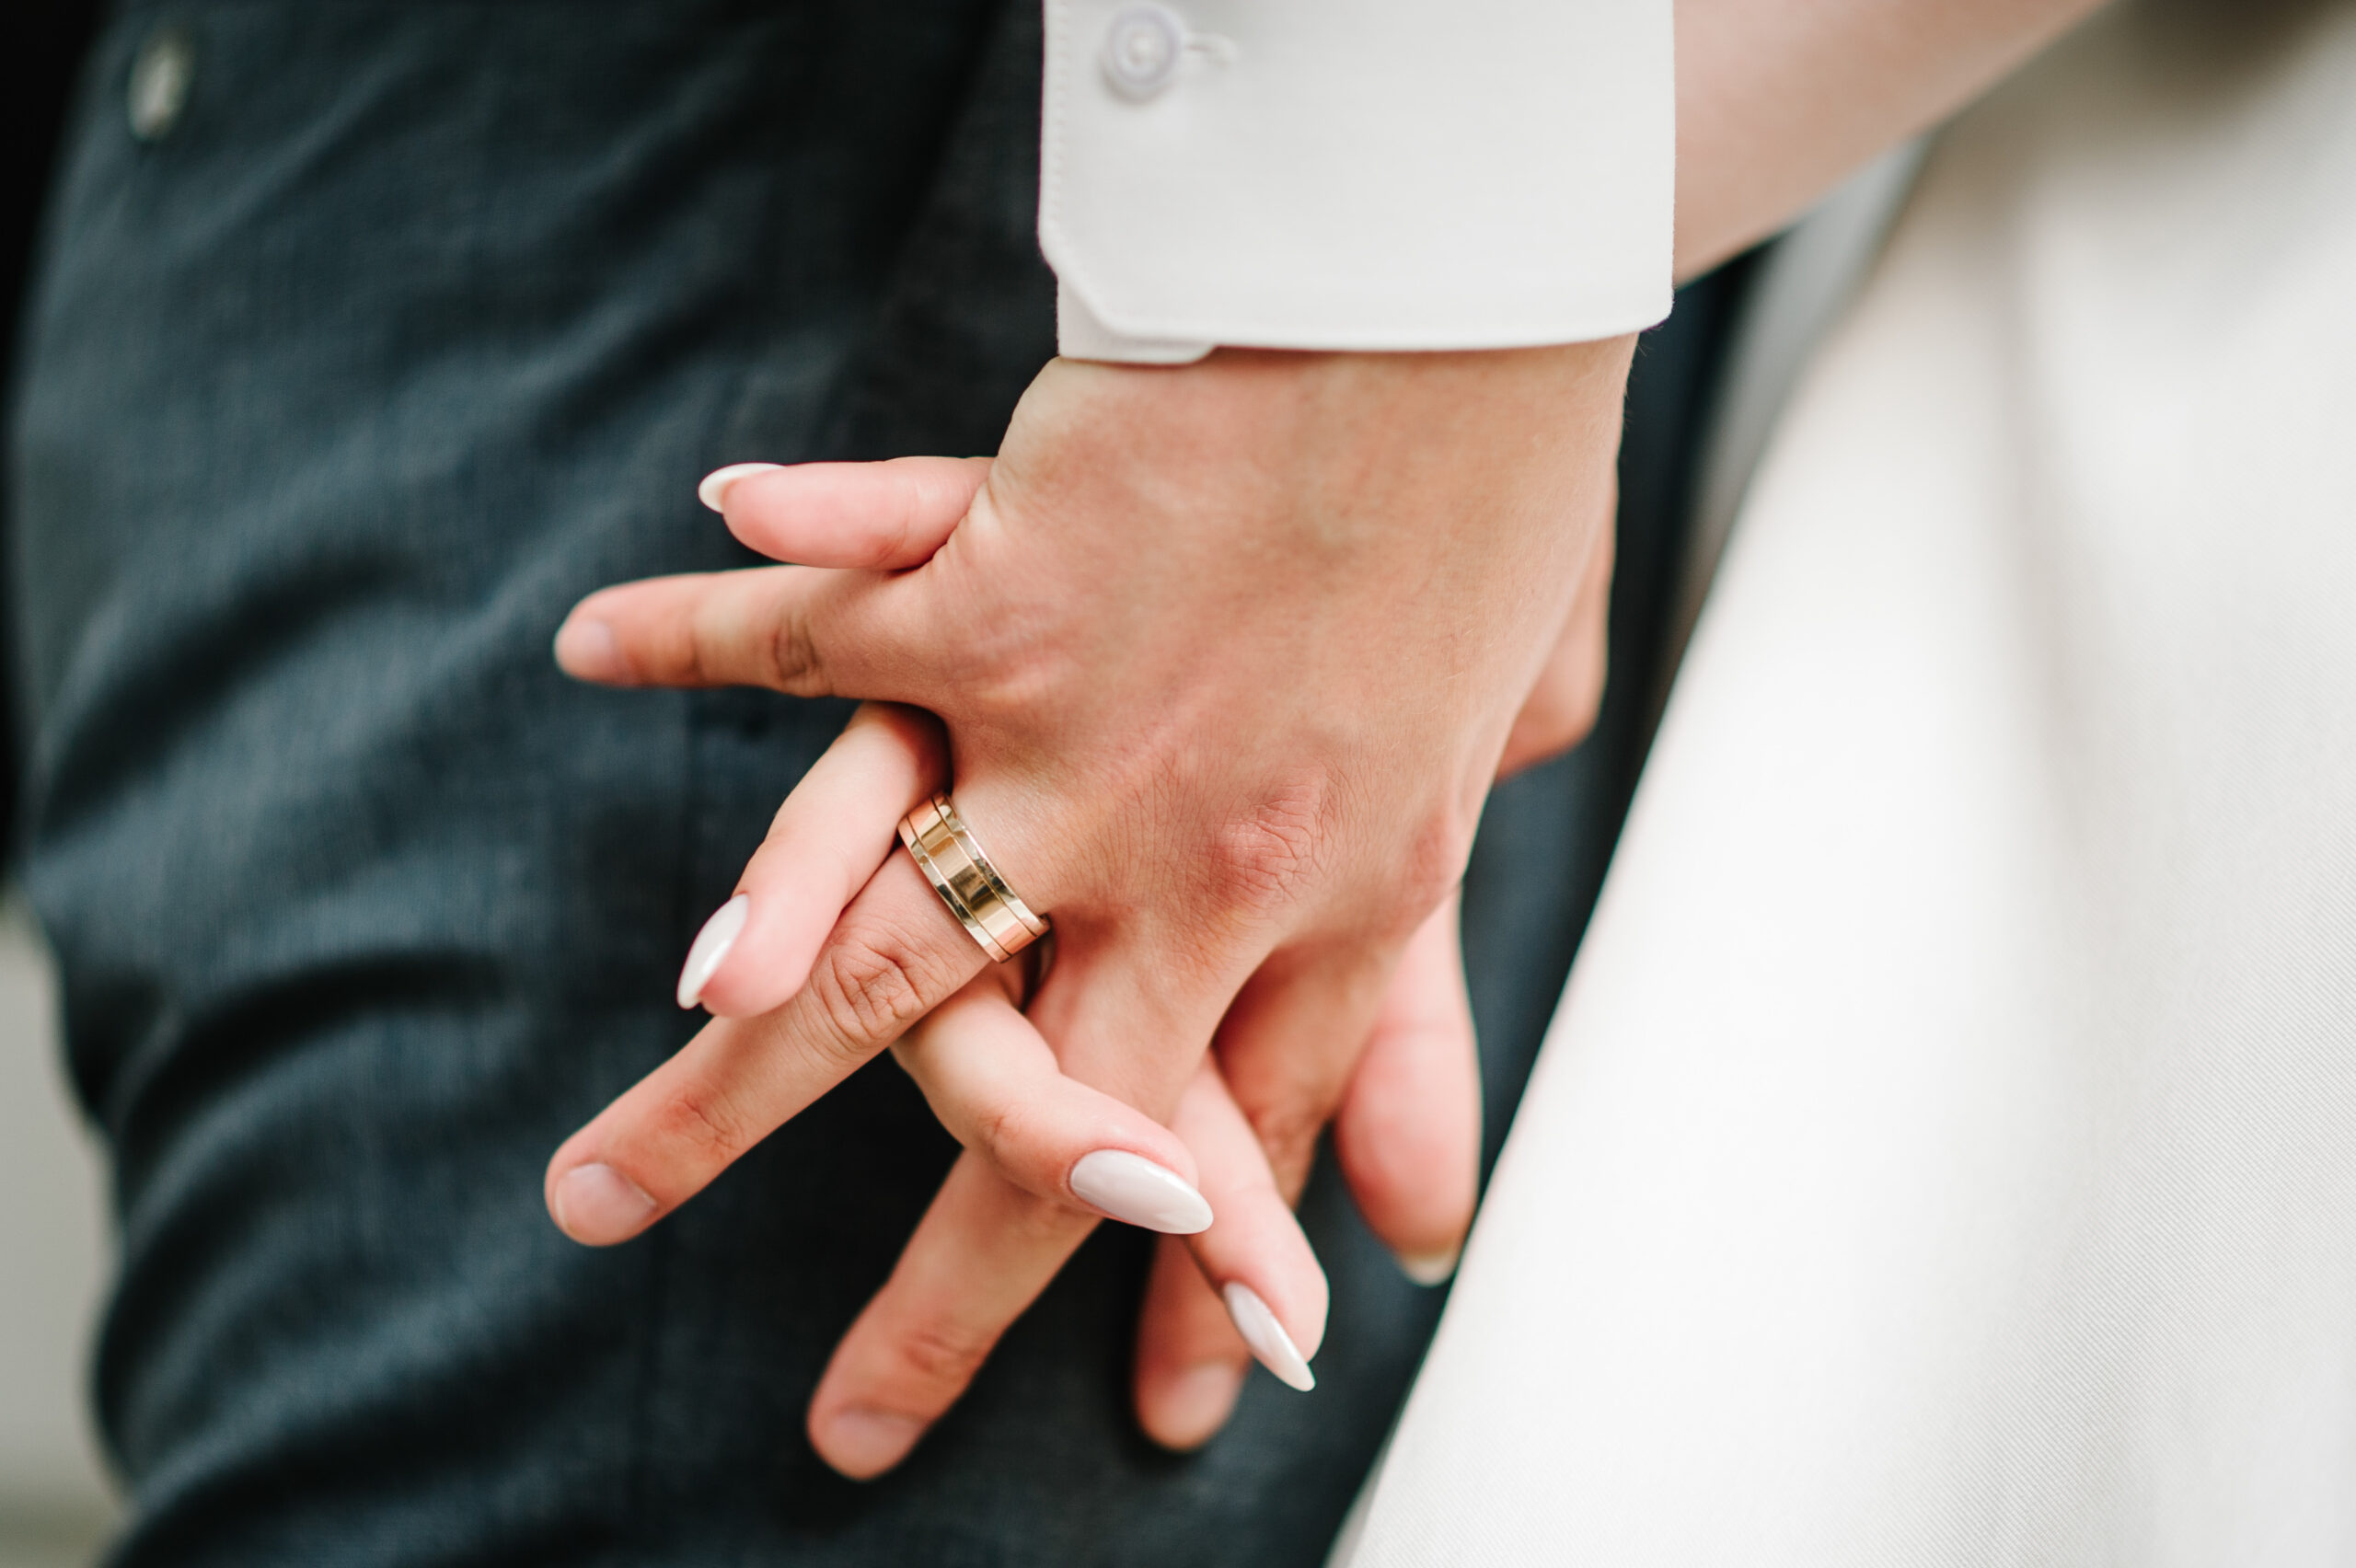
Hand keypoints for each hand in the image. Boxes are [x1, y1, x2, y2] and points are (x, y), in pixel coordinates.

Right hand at [543, 340, 1630, 1467]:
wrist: (1461, 310)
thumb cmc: (1488, 528)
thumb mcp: (1490, 771)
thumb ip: (1415, 994)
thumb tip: (1422, 1226)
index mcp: (1333, 900)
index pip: (1247, 1138)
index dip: (1209, 1284)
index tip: (1183, 1420)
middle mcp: (1187, 864)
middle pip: (1046, 1120)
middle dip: (950, 1297)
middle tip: (848, 1434)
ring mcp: (1076, 736)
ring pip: (883, 949)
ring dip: (735, 1077)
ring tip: (605, 1184)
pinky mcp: (998, 586)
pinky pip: (821, 629)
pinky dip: (702, 631)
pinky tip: (591, 650)